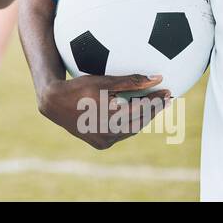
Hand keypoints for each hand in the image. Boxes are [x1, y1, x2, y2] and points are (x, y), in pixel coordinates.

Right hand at [36, 73, 170, 149]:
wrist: (54, 103)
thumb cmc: (78, 87)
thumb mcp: (105, 81)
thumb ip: (132, 81)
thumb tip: (157, 78)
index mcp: (113, 117)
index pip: (143, 108)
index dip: (157, 99)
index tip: (168, 91)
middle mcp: (111, 133)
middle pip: (141, 121)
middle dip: (154, 109)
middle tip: (166, 99)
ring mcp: (105, 141)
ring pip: (132, 130)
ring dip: (143, 118)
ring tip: (153, 107)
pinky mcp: (100, 145)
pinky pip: (121, 135)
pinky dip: (129, 125)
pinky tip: (135, 115)